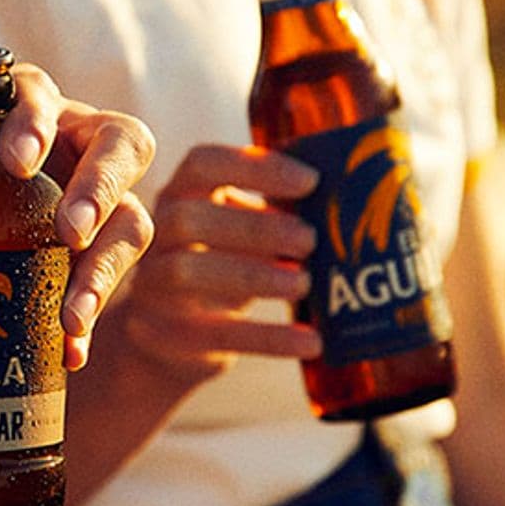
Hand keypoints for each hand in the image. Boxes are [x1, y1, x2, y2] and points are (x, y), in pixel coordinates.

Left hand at [0, 63, 155, 369]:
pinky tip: (69, 354)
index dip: (35, 121)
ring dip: (106, 268)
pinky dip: (92, 318)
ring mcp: (100, 198)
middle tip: (67, 232)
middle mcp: (76, 143)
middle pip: (122, 144)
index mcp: (21, 107)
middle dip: (100, 187)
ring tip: (71, 316)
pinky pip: (115, 280)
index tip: (16, 162)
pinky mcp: (103, 250)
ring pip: (131, 220)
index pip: (38, 94)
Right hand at [110, 143, 322, 380]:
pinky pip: (219, 334)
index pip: (202, 164)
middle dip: (254, 226)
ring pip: (189, 272)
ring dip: (254, 275)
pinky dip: (271, 339)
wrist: (168, 340)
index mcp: (179, 197)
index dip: (253, 166)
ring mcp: (153, 288)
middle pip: (189, 219)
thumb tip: (351, 202)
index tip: (310, 180)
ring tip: (304, 283)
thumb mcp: (237, 234)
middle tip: (310, 239)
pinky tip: (313, 341)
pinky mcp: (167, 335)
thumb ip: (274, 213)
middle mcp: (156, 238)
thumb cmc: (221, 268)